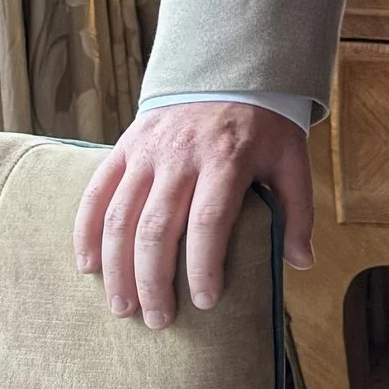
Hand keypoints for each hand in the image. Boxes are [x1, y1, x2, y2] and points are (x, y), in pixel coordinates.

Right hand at [74, 99, 314, 329]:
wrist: (230, 68)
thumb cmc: (264, 125)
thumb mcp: (292, 160)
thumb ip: (296, 211)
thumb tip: (301, 263)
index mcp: (227, 158)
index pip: (209, 221)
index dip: (204, 266)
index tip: (205, 302)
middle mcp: (182, 155)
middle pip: (157, 227)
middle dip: (153, 281)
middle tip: (157, 320)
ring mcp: (148, 150)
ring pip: (121, 216)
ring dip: (117, 267)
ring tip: (123, 308)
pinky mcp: (126, 146)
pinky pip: (97, 191)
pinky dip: (87, 230)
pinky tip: (88, 266)